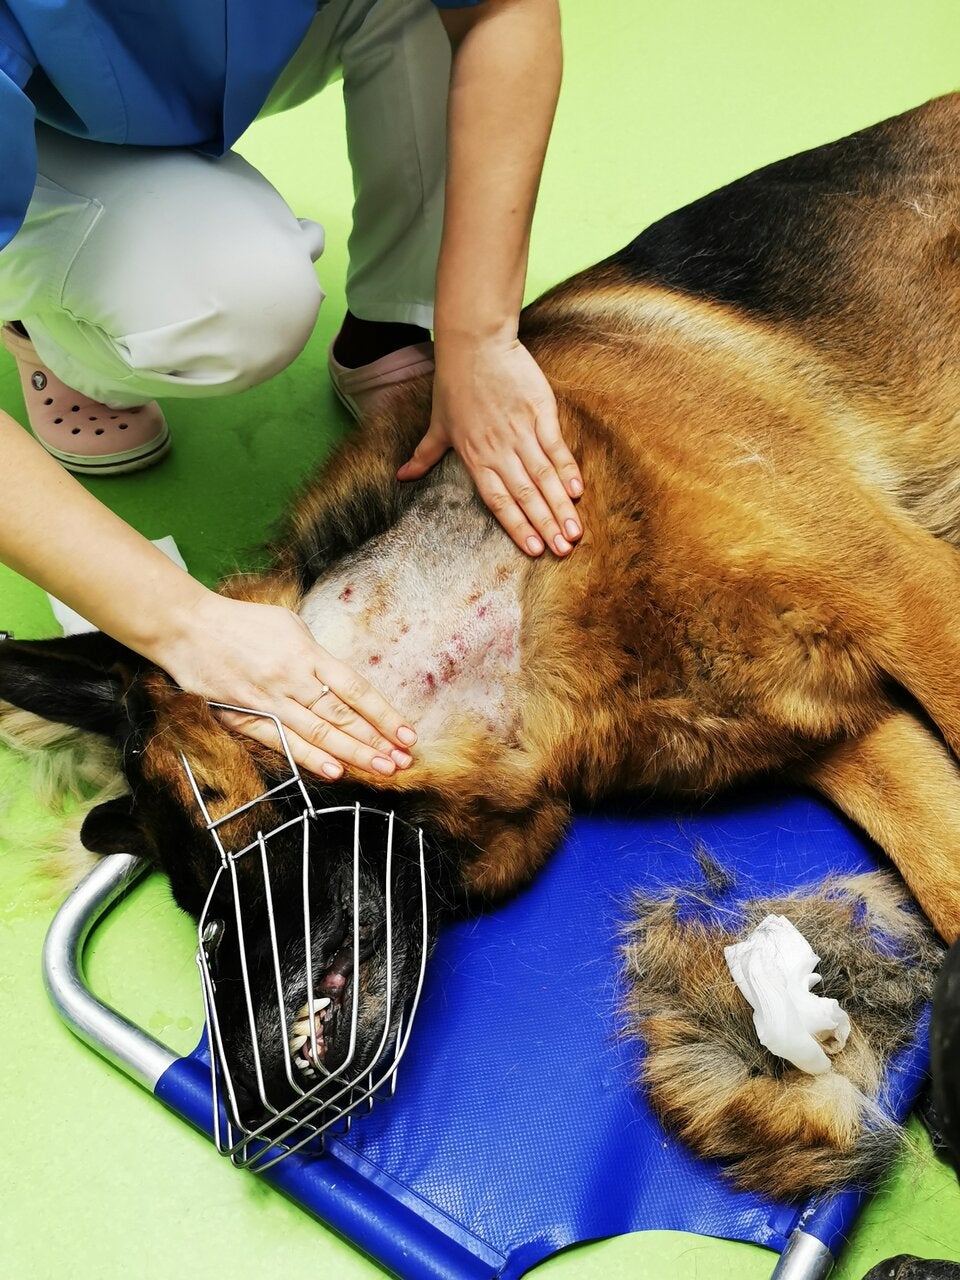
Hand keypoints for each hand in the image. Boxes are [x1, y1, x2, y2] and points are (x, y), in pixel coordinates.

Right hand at [155, 592, 416, 779]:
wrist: (187, 628)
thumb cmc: (240, 622)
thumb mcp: (288, 626)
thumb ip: (315, 656)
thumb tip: (341, 683)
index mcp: (306, 653)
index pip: (355, 689)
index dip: (384, 714)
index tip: (407, 733)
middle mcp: (291, 679)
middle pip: (342, 716)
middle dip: (375, 741)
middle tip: (402, 761)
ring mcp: (267, 701)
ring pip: (318, 733)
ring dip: (352, 754)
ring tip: (380, 770)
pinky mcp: (245, 717)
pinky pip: (282, 742)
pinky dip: (309, 758)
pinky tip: (334, 771)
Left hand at [397, 337, 583, 556]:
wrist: (475, 343)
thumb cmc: (454, 383)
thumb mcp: (437, 423)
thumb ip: (424, 455)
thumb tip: (401, 477)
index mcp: (475, 457)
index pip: (499, 501)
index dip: (518, 527)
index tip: (535, 550)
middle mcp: (499, 450)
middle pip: (526, 495)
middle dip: (547, 525)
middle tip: (565, 551)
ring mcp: (521, 431)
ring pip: (544, 476)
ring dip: (561, 506)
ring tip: (576, 531)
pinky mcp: (540, 411)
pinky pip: (556, 446)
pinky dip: (567, 469)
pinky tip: (577, 490)